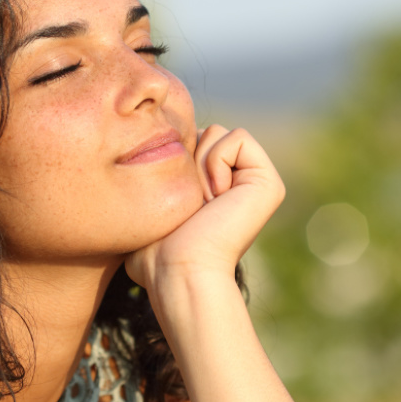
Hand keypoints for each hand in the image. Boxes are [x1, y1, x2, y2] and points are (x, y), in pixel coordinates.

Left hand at [125, 125, 284, 295]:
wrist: (178, 270)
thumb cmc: (155, 252)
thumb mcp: (148, 211)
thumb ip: (151, 188)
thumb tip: (131, 182)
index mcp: (217, 188)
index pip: (187, 141)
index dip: (172, 161)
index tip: (176, 203)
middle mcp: (240, 183)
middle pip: (203, 131)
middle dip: (186, 161)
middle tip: (191, 205)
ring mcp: (257, 183)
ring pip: (218, 132)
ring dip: (199, 166)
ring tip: (202, 205)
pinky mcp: (269, 182)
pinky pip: (238, 138)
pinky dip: (217, 163)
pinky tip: (216, 198)